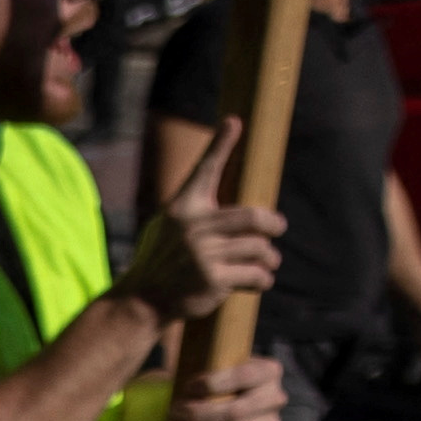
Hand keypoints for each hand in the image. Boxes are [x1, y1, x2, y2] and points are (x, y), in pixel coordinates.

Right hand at [124, 118, 281, 319]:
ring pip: (261, 249)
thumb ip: (199, 212)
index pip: (205, 170)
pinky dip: (263, 280)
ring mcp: (203, 254)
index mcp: (183, 207)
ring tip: (264, 263)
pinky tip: (254, 282)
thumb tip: (239, 203)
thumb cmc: (165, 259)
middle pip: (255, 218)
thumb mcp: (171, 227)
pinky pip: (258, 276)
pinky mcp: (213, 280)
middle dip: (274, 225)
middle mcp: (192, 227)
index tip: (234, 121)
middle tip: (276, 229)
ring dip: (269, 258)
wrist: (144, 299)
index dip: (221, 144)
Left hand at [169, 353, 290, 420]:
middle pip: (233, 411)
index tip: (186, 388)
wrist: (229, 396)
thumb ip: (205, 364)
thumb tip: (163, 375)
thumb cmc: (215, 376)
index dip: (211, 384)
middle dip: (197, 414)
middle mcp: (275, 397)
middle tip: (173, 412)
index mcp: (268, 371)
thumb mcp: (215, 363)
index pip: (242, 377)